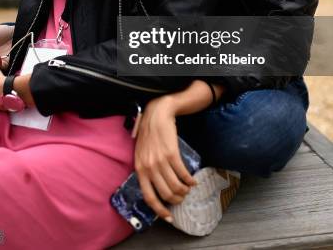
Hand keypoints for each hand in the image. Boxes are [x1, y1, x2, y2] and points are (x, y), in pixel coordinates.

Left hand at [134, 95, 195, 220]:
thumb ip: (145, 169)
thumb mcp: (141, 153)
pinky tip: (193, 181)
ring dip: (184, 190)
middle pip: (165, 194)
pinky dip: (189, 180)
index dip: (160, 210)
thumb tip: (155, 188)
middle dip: (176, 199)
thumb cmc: (149, 134)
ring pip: (175, 186)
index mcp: (139, 169)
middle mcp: (149, 167)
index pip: (149, 197)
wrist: (156, 114)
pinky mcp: (171, 153)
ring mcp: (160, 161)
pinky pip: (183, 173)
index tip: (169, 217)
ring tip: (188, 189)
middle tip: (182, 198)